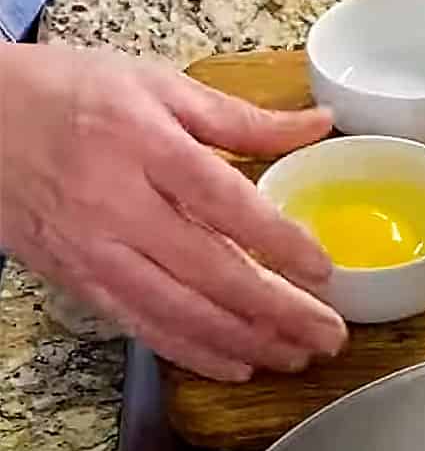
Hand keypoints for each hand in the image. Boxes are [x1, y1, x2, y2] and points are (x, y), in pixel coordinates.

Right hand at [0, 44, 346, 380]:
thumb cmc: (68, 94)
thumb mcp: (156, 86)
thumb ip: (242, 117)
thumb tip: (320, 125)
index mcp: (144, 143)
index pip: (225, 203)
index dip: (279, 242)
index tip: (324, 269)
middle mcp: (119, 204)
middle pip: (212, 272)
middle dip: (279, 312)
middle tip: (330, 334)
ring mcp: (96, 250)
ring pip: (182, 312)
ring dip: (248, 342)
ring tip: (299, 357)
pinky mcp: (80, 281)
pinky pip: (144, 328)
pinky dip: (195, 353)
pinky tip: (239, 365)